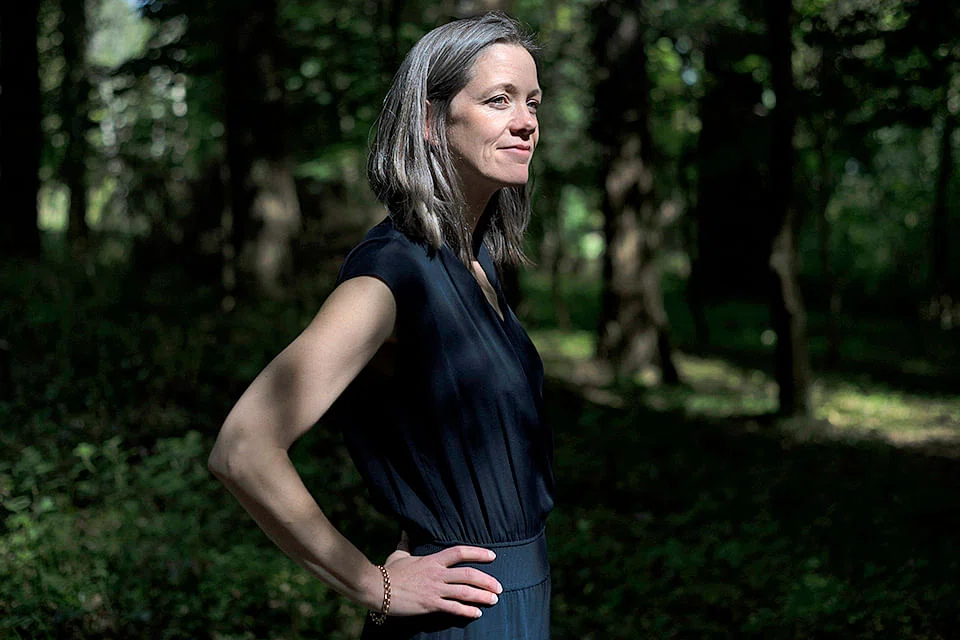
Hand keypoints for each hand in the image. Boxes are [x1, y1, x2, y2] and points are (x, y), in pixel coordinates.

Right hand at [380, 545, 502, 618]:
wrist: (377, 588)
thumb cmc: (388, 572)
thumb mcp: (399, 554)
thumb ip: (406, 543)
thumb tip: (405, 530)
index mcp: (432, 559)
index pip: (460, 552)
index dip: (478, 553)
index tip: (492, 556)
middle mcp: (437, 573)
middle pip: (469, 574)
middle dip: (487, 580)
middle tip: (499, 587)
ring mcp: (435, 589)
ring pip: (465, 592)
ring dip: (482, 596)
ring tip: (494, 600)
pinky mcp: (430, 604)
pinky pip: (454, 608)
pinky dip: (467, 611)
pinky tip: (477, 613)